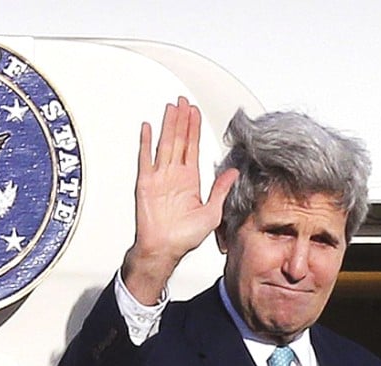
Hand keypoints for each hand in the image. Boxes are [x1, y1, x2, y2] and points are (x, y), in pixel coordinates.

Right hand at [122, 97, 238, 303]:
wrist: (163, 249)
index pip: (193, 147)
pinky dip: (146, 143)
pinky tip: (148, 128)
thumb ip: (221, 190)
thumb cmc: (183, 237)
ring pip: (165, 144)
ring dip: (168, 125)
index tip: (195, 112)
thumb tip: (234, 172)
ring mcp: (159, 178)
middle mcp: (174, 176)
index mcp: (189, 181)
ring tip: (171, 107)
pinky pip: (146, 159)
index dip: (194, 129)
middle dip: (182, 120)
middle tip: (183, 101)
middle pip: (179, 140)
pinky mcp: (146, 184)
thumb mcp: (211, 213)